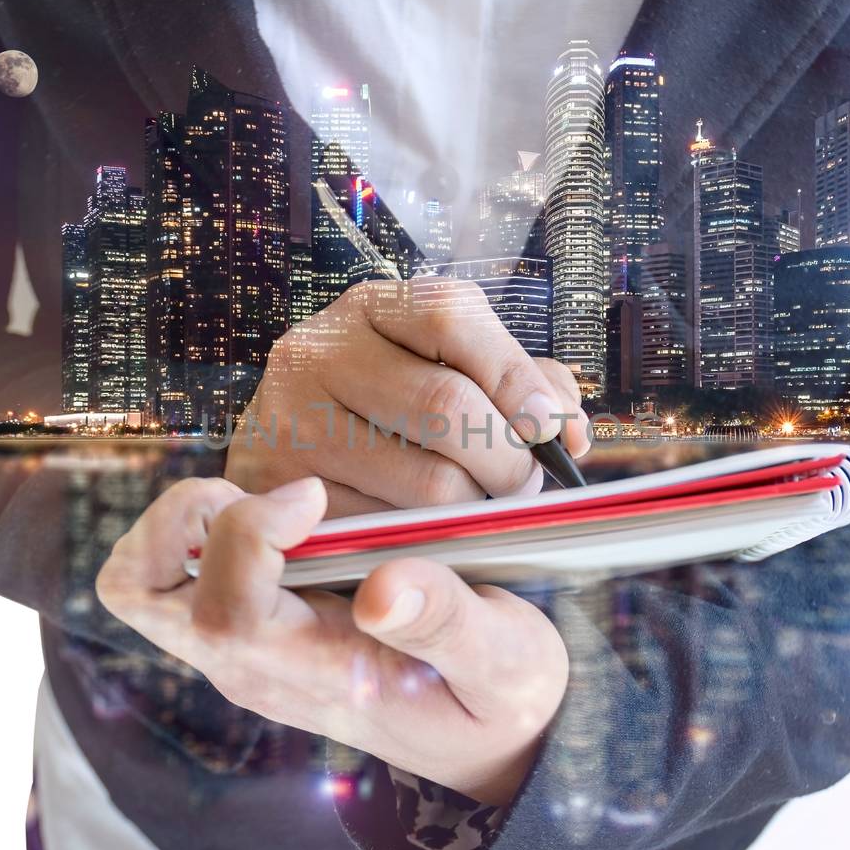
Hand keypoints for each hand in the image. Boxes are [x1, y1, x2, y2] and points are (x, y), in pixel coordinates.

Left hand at [96, 475, 568, 805]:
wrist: (488, 743)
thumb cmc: (496, 698)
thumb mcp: (505, 664)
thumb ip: (448, 626)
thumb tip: (380, 590)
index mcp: (307, 677)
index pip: (223, 612)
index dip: (249, 533)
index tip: (317, 496)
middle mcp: (251, 664)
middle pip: (141, 594)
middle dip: (179, 521)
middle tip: (266, 494)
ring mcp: (238, 646)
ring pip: (144, 581)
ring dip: (183, 522)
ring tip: (268, 500)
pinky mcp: (243, 623)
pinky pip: (176, 570)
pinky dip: (206, 525)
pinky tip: (283, 512)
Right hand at [226, 279, 589, 516]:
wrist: (284, 455)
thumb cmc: (385, 413)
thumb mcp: (447, 372)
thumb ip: (520, 384)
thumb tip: (569, 430)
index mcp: (370, 307)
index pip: (451, 318)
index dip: (514, 377)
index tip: (549, 427)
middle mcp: (318, 350)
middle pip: (447, 406)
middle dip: (507, 458)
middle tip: (524, 485)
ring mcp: (288, 418)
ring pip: (425, 481)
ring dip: (474, 507)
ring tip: (481, 508)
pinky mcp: (279, 491)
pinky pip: (387, 531)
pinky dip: (424, 542)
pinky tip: (428, 534)